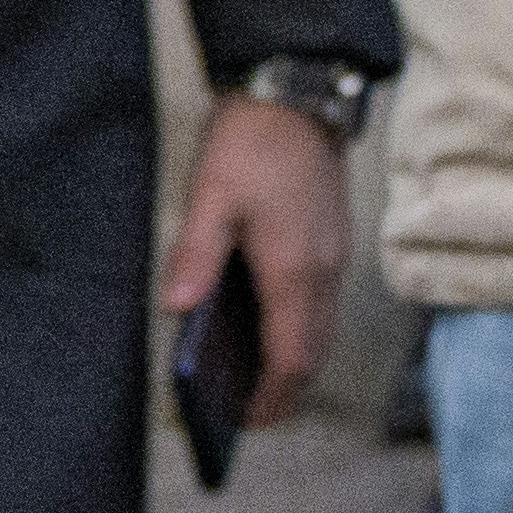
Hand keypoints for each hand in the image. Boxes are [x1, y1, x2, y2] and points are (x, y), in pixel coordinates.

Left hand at [161, 92, 349, 433]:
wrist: (297, 90)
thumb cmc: (251, 141)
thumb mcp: (210, 195)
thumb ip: (195, 254)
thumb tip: (177, 310)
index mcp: (293, 269)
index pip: (292, 359)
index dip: (271, 398)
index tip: (245, 422)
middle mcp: (324, 271)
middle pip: (314, 354)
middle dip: (285, 392)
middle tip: (247, 415)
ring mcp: (335, 255)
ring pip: (323, 330)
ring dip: (296, 362)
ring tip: (255, 382)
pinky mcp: (333, 240)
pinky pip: (323, 304)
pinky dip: (302, 330)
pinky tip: (268, 329)